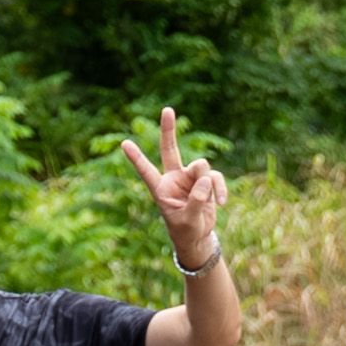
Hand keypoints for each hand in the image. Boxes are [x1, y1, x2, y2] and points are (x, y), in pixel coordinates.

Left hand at [118, 106, 226, 264]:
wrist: (197, 236)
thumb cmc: (185, 230)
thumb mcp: (188, 221)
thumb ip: (196, 201)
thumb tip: (205, 179)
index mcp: (160, 189)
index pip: (146, 170)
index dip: (136, 158)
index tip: (124, 144)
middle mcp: (173, 178)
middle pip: (170, 149)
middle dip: (169, 130)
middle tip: (167, 110)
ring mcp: (190, 177)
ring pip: (201, 166)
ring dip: (208, 182)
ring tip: (210, 200)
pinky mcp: (206, 181)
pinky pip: (215, 177)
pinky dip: (220, 188)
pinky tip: (221, 202)